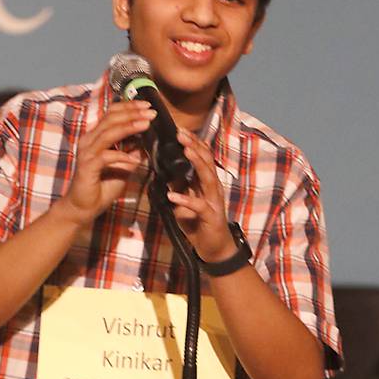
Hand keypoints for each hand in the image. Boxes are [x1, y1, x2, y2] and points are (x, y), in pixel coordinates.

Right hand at [58, 100, 154, 225]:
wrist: (83, 207)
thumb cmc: (102, 186)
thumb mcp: (124, 166)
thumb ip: (132, 152)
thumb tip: (148, 140)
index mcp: (97, 137)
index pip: (112, 114)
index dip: (129, 107)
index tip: (148, 106)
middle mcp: (90, 140)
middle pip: (111, 119)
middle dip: (132, 113)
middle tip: (150, 112)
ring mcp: (87, 153)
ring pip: (108, 133)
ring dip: (129, 127)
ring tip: (146, 124)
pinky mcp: (87, 166)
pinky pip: (106, 157)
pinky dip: (122, 156)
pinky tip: (134, 159)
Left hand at [166, 129, 236, 261]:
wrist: (214, 249)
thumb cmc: (199, 223)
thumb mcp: (184, 200)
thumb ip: (179, 185)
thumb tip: (163, 169)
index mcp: (206, 182)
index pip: (202, 157)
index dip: (193, 142)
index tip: (180, 129)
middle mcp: (213, 188)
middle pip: (206, 161)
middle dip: (194, 145)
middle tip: (181, 132)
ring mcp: (214, 201)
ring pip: (207, 177)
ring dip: (196, 162)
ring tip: (184, 150)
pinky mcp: (211, 217)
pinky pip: (199, 206)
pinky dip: (186, 199)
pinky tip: (172, 195)